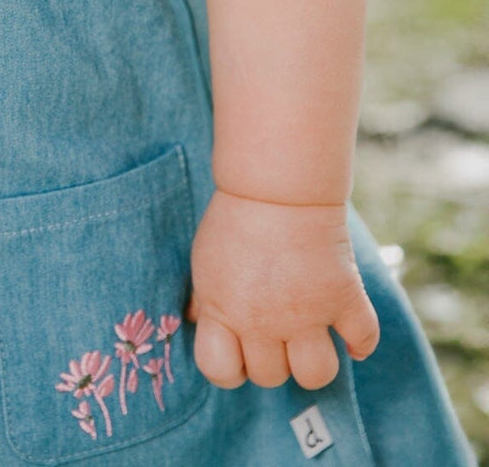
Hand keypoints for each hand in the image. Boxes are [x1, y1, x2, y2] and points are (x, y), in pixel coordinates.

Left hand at [187, 189, 379, 390]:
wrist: (277, 186)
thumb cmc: (235, 218)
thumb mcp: (205, 260)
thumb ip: (206, 297)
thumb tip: (199, 321)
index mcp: (223, 310)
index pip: (220, 371)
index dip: (230, 367)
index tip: (239, 349)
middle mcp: (263, 321)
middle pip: (271, 377)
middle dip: (273, 359)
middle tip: (277, 330)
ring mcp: (306, 313)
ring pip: (316, 375)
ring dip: (313, 362)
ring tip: (310, 337)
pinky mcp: (343, 297)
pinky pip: (363, 339)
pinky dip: (361, 341)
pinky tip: (348, 330)